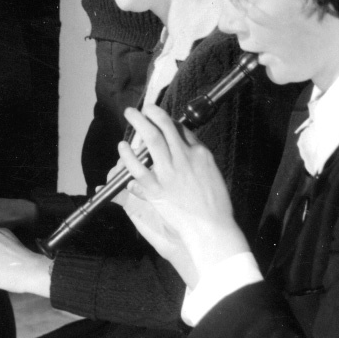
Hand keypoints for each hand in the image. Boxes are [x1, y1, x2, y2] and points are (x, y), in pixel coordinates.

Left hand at [118, 104, 249, 281]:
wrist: (212, 229)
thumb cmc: (215, 206)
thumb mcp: (212, 174)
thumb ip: (197, 160)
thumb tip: (184, 148)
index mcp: (200, 154)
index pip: (181, 129)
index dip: (166, 120)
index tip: (158, 116)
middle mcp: (185, 158)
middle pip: (164, 127)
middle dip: (151, 113)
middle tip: (141, 108)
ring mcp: (170, 173)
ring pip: (151, 140)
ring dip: (138, 124)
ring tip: (131, 115)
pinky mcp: (157, 189)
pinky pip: (138, 168)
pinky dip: (128, 156)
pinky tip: (123, 148)